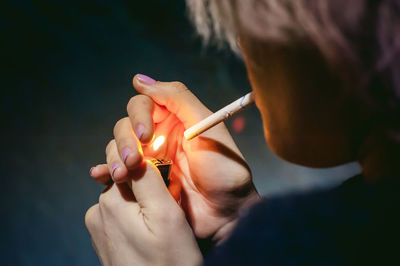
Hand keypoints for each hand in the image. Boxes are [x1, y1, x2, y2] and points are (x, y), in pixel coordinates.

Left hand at [85, 160, 201, 265]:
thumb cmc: (169, 262)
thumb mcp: (165, 215)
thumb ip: (148, 179)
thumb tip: (135, 153)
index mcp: (108, 203)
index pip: (128, 166)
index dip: (152, 172)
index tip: (168, 191)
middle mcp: (97, 215)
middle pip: (127, 185)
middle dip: (148, 192)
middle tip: (168, 216)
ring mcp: (99, 233)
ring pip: (127, 203)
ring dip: (143, 209)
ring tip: (160, 233)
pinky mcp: (105, 246)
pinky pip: (122, 221)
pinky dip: (137, 224)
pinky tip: (150, 242)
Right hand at [90, 74, 259, 240]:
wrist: (227, 212)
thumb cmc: (224, 169)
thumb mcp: (207, 126)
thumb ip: (178, 98)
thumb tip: (139, 80)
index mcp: (174, 119)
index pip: (143, 104)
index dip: (139, 116)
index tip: (146, 134)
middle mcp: (158, 136)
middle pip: (125, 126)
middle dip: (125, 141)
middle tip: (133, 161)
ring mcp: (148, 160)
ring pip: (117, 147)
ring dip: (115, 157)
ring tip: (122, 175)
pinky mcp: (142, 182)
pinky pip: (116, 172)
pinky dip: (105, 171)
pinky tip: (100, 175)